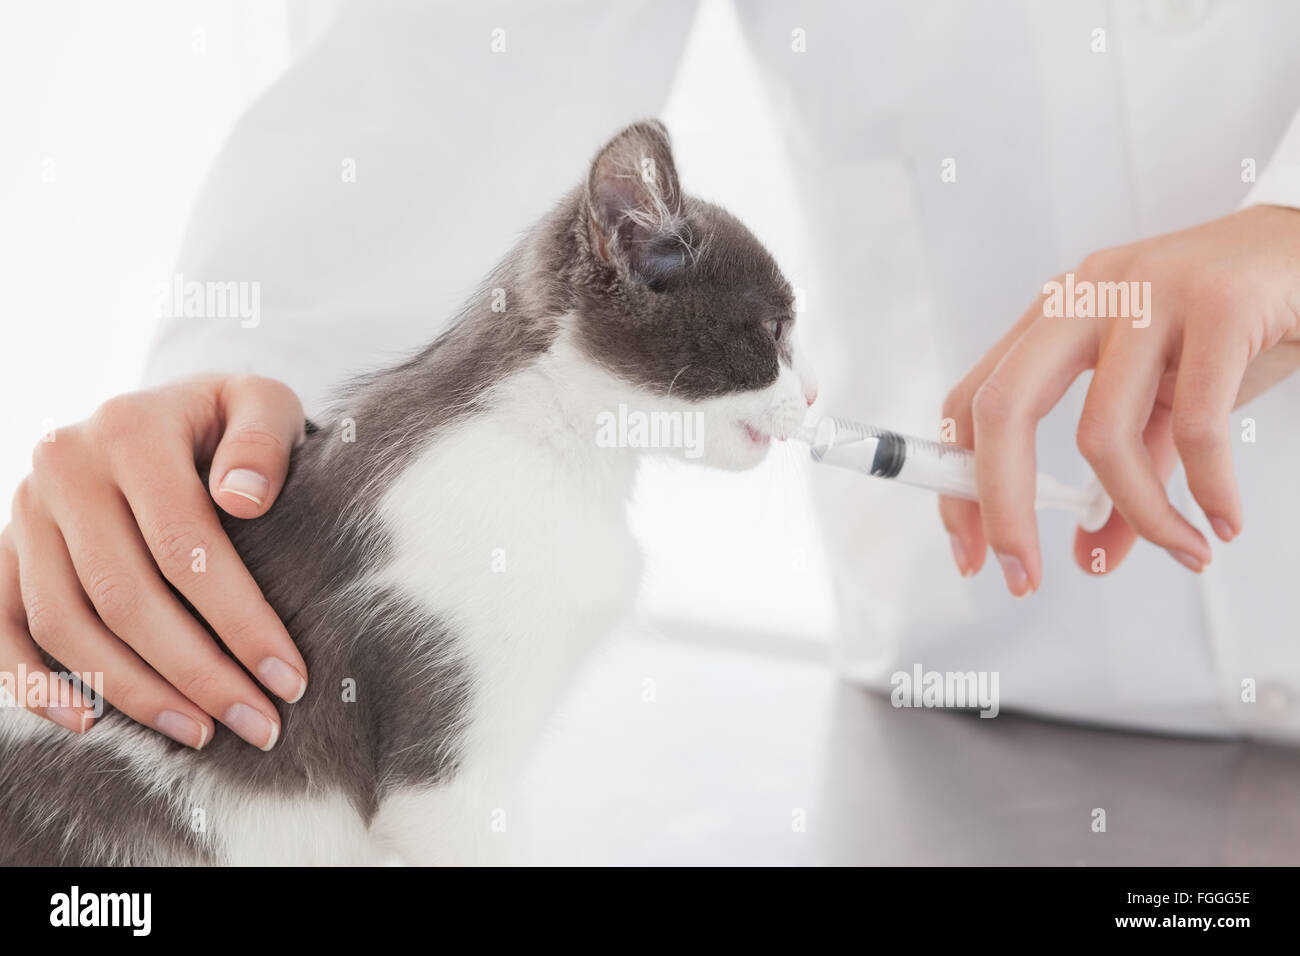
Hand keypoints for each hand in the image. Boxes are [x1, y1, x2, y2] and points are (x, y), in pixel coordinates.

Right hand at [2, 374, 307, 747]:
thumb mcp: (261, 404)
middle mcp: (63, 466)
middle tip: (257, 724)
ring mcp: (25, 511)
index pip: (184, 544)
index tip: (289, 678)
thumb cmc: (228, 421)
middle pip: (124, 595)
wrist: (164, 412)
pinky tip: (91, 725)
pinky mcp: (4, 549)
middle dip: (198, 672)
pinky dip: (35, 685)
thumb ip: (263, 440)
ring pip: (65, 624)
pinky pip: (3, 629)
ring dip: (133, 691)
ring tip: (200, 731)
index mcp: (129, 429)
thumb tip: (243, 500)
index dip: (239, 620)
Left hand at [941, 205, 1299, 595]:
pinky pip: (1195, 427)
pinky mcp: (1218, 304)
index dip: (958, 485)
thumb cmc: (1234, 326)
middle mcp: (1087, 296)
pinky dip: (1208, 491)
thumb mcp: (1165, 402)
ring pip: (1103, 433)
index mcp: (1056, 314)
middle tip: (1023, 577)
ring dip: (1142, 515)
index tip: (970, 555)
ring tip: (1185, 551)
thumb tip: (1091, 556)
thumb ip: (1125, 476)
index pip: (972, 402)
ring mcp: (1147, 294)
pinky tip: (1222, 522)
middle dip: (1002, 506)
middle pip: (1003, 409)